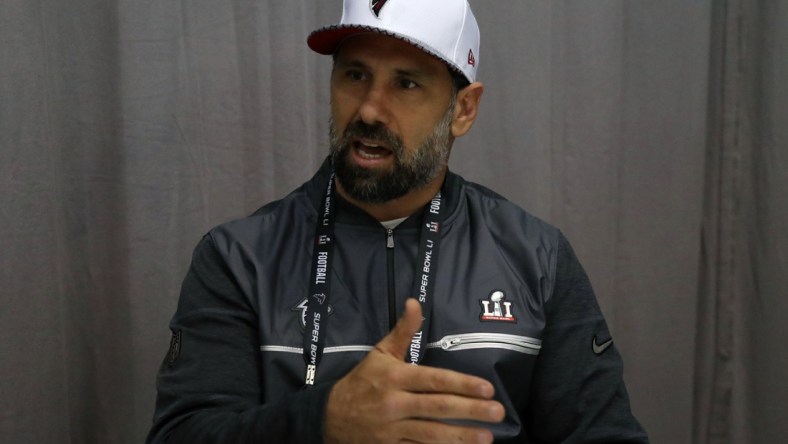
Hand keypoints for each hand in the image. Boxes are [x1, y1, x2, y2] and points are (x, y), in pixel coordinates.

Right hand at [324, 299, 504, 443]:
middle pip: (437, 407)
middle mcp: (395, 404)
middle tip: (498, 412)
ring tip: (488, 437)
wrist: (329, 417)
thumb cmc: (362, 381)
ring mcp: (393, 430)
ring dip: (461, 437)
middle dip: (470, 410)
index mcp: (395, 378)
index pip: (433, 380)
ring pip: (431, 434)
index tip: (486, 388)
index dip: (461, 384)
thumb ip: (402, 331)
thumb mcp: (379, 353)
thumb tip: (415, 302)